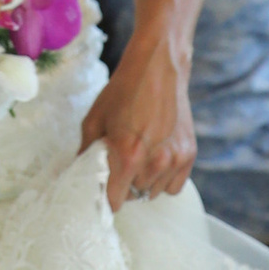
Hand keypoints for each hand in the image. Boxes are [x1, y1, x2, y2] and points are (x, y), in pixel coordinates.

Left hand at [79, 33, 194, 209]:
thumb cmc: (123, 92)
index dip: (106, 197)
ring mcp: (174, 159)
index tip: (103, 189)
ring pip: (154, 192)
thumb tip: (79, 174)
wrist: (158, 68)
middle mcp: (154, 162)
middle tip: (120, 164)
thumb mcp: (94, 119)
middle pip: (135, 196)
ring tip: (139, 158)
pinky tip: (156, 160)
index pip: (116, 201)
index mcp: (128, 156)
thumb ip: (86, 152)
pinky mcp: (188, 155)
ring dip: (144, 182)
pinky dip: (164, 179)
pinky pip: (174, 186)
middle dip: (124, 185)